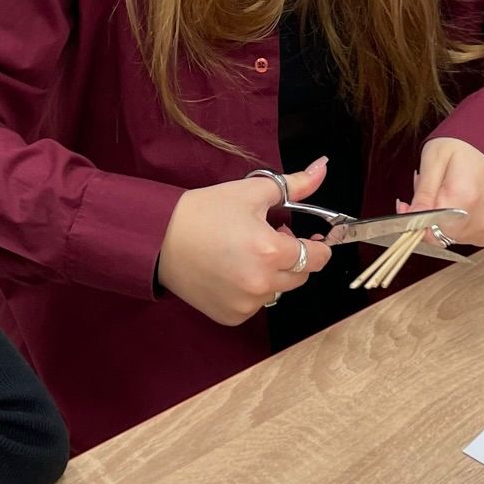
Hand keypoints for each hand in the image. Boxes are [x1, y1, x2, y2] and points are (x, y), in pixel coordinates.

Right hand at [158, 159, 333, 325]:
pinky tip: (231, 270)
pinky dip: (251, 290)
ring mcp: (246, 304)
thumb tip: (322, 168)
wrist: (160, 238)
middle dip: (292, 256)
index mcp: (271, 251)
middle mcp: (262, 283)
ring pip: (278, 290)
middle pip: (300, 275)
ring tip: (246, 252)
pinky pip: (255, 304)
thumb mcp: (252, 191)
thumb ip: (294, 184)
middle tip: (267, 237)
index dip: (317, 245)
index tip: (309, 238)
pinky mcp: (231, 316)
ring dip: (272, 274)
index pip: (317, 257)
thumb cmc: (205, 212)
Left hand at [403, 137, 483, 248]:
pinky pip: (461, 238)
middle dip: (426, 217)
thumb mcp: (433, 160)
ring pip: (447, 237)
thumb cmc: (463, 150)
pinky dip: (453, 225)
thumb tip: (411, 218)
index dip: (413, 219)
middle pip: (437, 234)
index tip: (406, 206)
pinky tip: (457, 204)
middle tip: (429, 192)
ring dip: (439, 221)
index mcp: (466, 198)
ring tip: (445, 195)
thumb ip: (423, 193)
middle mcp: (481, 218)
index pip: (428, 228)